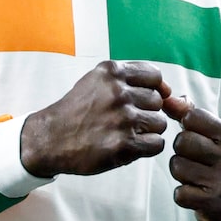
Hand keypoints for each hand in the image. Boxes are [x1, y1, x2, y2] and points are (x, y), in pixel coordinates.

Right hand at [20, 60, 171, 178]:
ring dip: (147, 131)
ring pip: (160, 123)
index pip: (154, 76)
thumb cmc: (76, 110)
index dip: (153, 90)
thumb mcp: (96, 81)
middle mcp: (118, 92)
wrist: (50, 138)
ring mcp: (122, 118)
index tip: (142, 100)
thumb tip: (170, 92)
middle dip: (147, 112)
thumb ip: (129, 79)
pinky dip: (147, 148)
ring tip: (125, 133)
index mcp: (111, 72)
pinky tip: (129, 146)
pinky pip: (157, 144)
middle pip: (158, 102)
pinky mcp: (124, 144)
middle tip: (125, 120)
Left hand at [164, 98, 220, 220]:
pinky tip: (199, 194)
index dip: (188, 129)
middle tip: (199, 163)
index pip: (191, 117)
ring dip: (182, 175)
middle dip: (183, 153)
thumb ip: (194, 117)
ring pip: (177, 166)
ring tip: (199, 178)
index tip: (201, 141)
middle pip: (181, 141)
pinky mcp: (214, 202)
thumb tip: (169, 98)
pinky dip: (184, 195)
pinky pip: (180, 193)